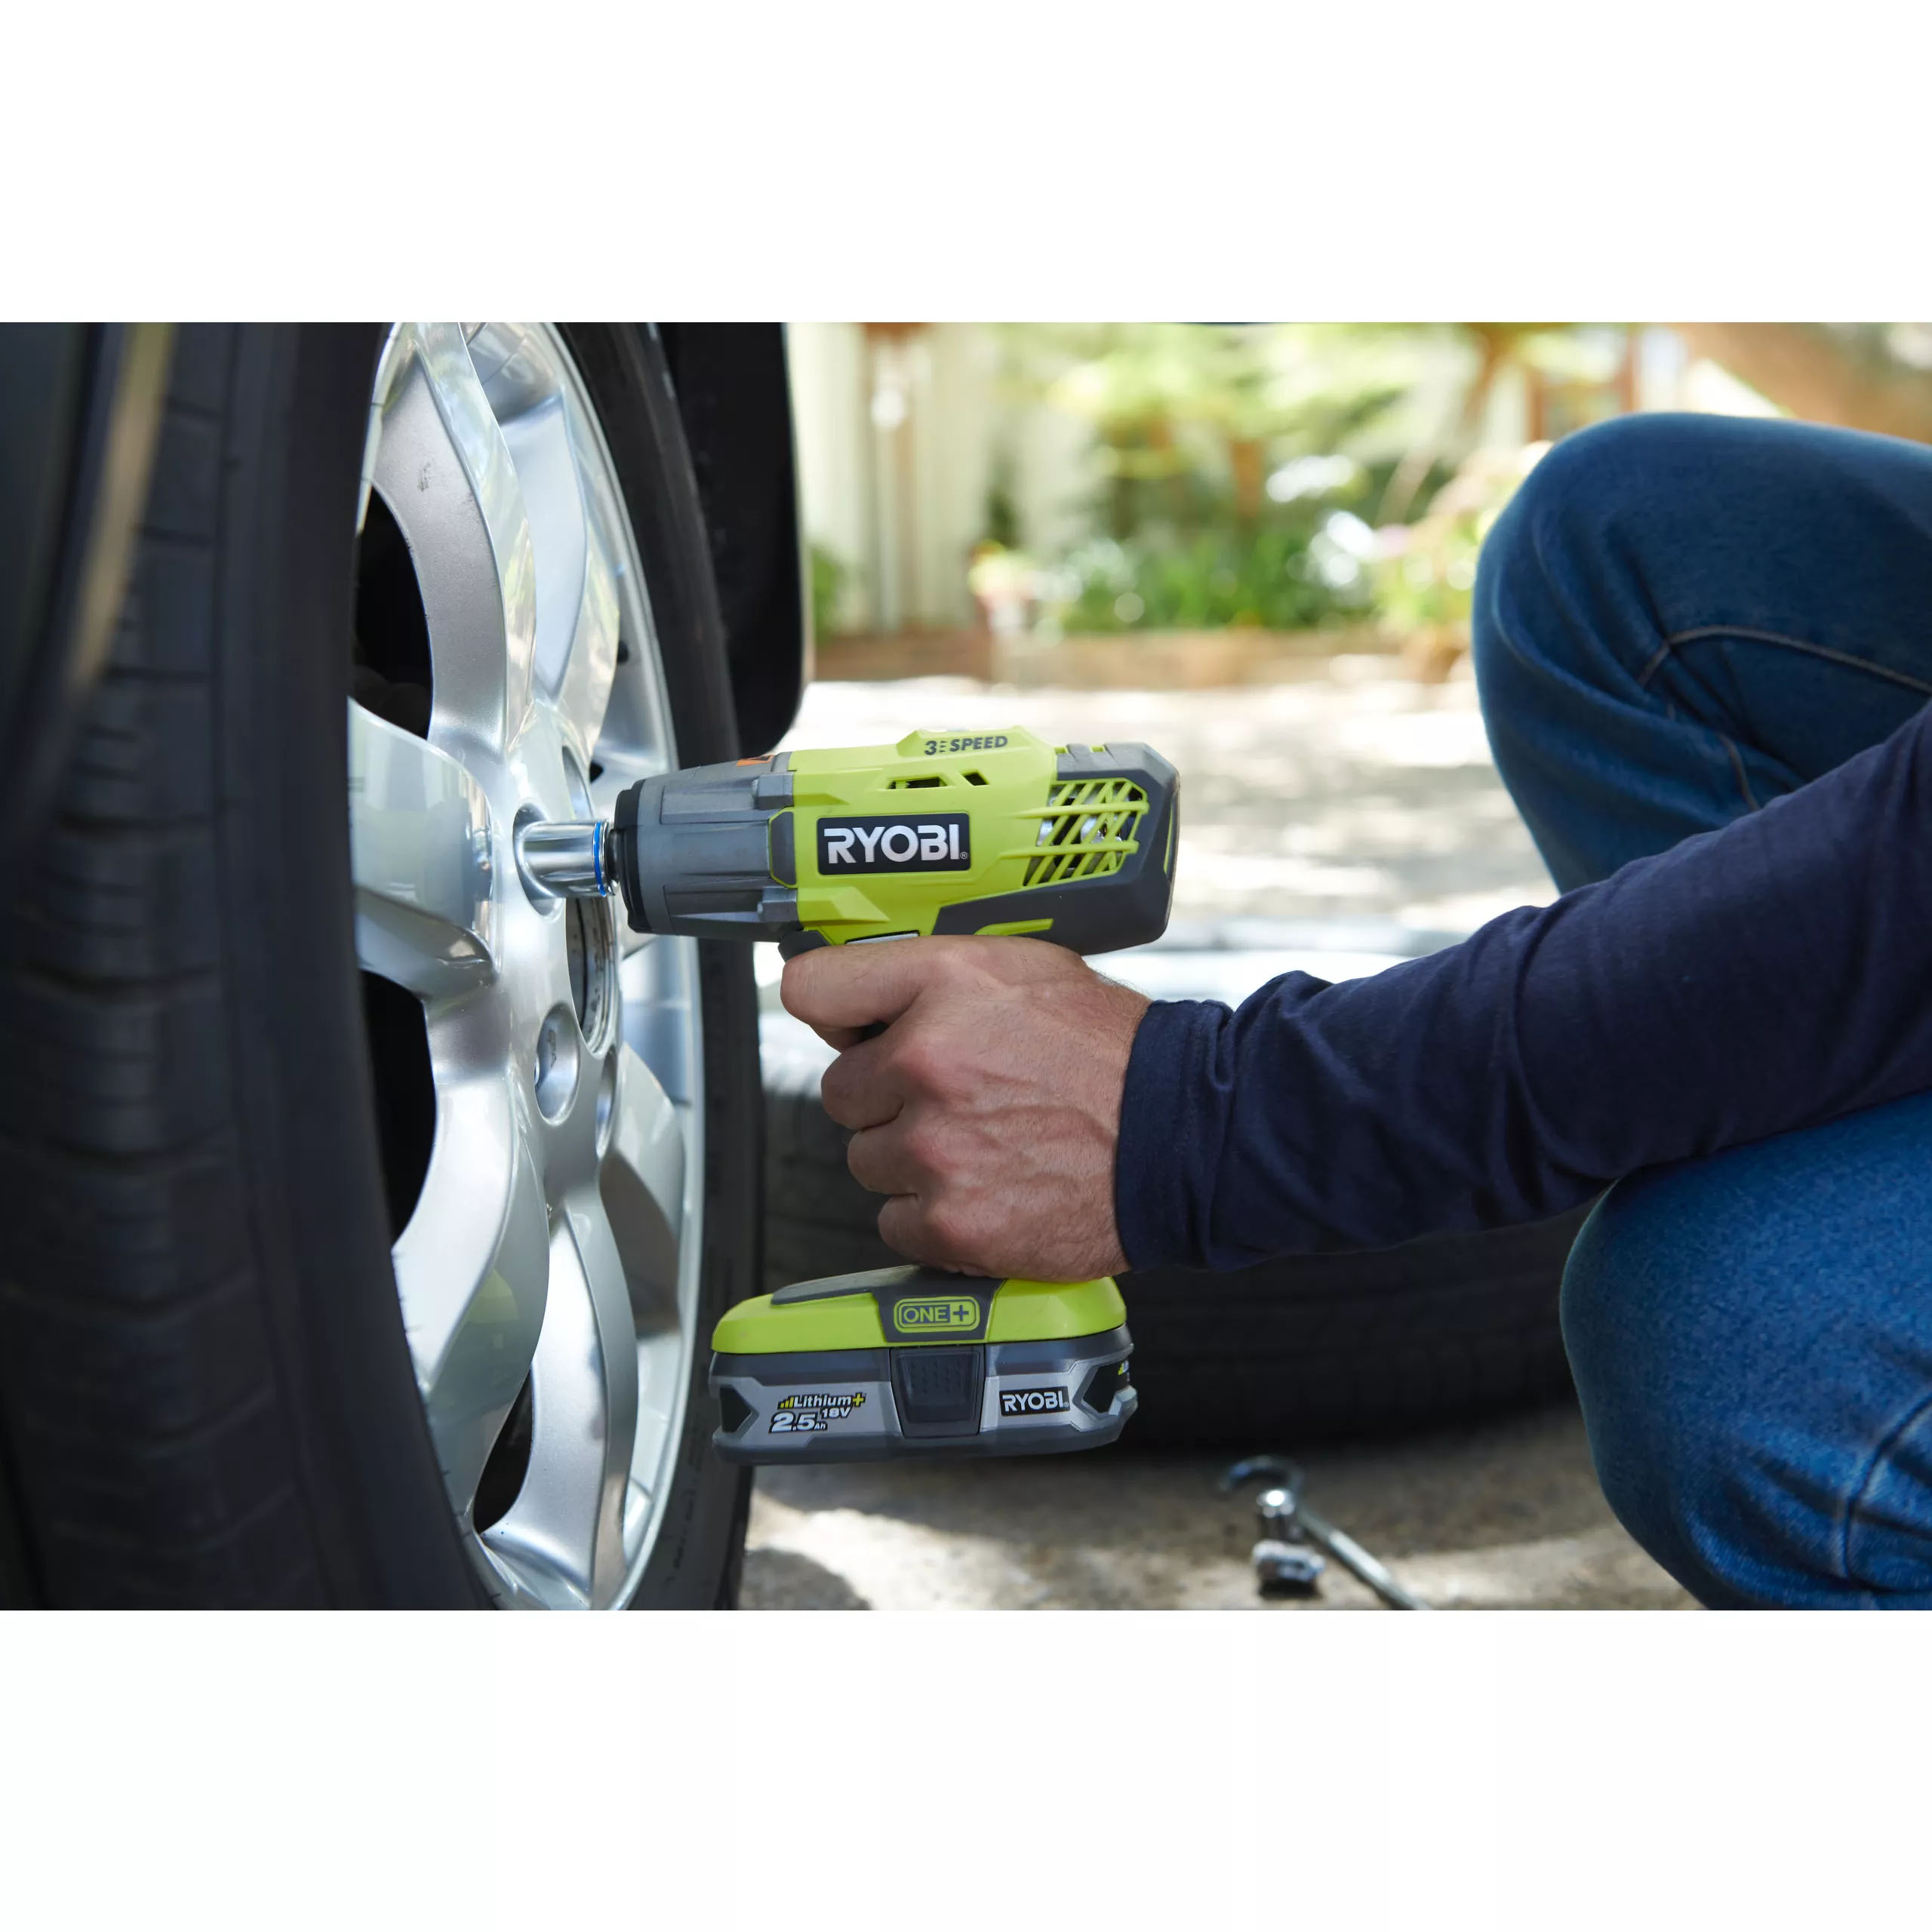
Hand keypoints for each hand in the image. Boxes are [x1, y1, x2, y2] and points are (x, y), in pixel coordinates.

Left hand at [781, 937, 1148, 1280]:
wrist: (1185, 1135)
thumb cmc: (1111, 1055)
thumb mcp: (1024, 969)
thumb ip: (932, 978)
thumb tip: (858, 1004)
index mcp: (944, 985)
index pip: (813, 989)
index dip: (833, 1014)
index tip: (848, 1029)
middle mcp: (928, 1061)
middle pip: (840, 1091)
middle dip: (888, 1097)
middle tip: (960, 1097)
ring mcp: (935, 1147)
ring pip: (867, 1160)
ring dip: (911, 1159)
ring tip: (987, 1143)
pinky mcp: (950, 1220)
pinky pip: (894, 1222)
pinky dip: (933, 1216)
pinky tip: (989, 1187)